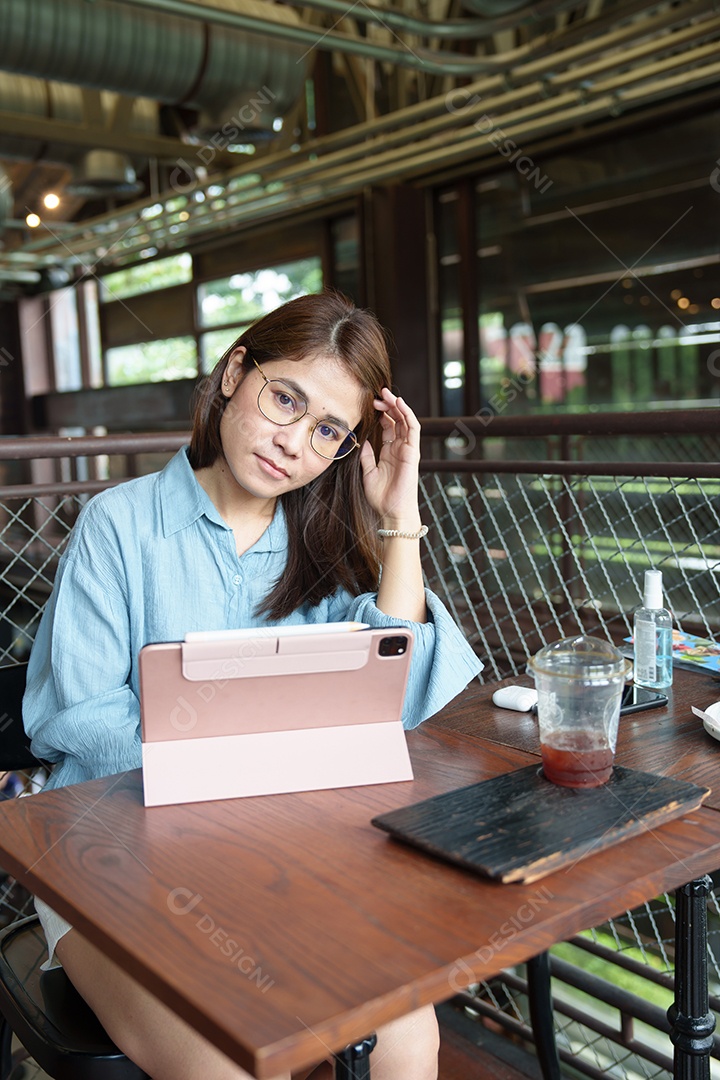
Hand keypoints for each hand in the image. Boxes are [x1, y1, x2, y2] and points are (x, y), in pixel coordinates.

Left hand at [359, 389, 421, 526]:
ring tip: (387, 394)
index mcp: (390, 452)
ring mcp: (408, 449)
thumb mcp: (368, 473)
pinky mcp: (413, 452)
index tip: (369, 403)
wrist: (392, 511)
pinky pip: (413, 430)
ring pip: (406, 421)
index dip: (381, 413)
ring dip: (397, 406)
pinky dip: (407, 415)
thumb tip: (362, 441)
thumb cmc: (381, 497)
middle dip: (388, 405)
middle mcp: (400, 448)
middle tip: (378, 393)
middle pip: (397, 420)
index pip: (388, 427)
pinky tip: (399, 404)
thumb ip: (366, 456)